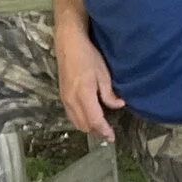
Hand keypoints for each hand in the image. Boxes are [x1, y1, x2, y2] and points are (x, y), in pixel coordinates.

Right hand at [56, 21, 121, 141]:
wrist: (68, 44)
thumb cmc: (88, 56)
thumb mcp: (103, 74)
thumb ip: (109, 94)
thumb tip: (118, 105)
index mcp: (84, 95)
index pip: (95, 121)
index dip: (104, 131)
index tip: (112, 136)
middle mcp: (72, 100)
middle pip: (85, 125)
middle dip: (97, 132)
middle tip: (108, 133)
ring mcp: (65, 99)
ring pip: (76, 123)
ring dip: (88, 127)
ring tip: (100, 127)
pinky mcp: (62, 97)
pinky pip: (71, 116)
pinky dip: (80, 121)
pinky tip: (88, 117)